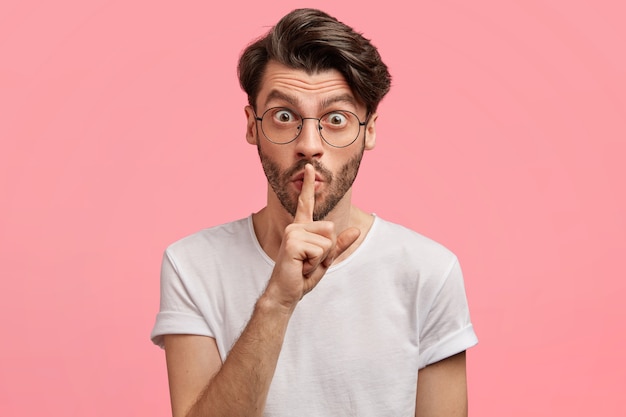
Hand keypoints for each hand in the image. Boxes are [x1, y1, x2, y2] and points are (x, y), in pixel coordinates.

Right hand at [265, 164, 359, 309]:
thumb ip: (339, 245)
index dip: (309, 185)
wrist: (286, 293)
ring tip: (304, 265)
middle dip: (328, 250)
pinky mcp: (292, 242)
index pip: (306, 203)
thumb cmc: (302, 276)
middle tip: (309, 262)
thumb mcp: (326, 260)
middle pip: (331, 229)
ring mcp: (293, 233)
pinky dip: (315, 263)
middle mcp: (296, 227)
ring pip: (327, 241)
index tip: (309, 167)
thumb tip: (356, 230)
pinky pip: (321, 250)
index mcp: (302, 228)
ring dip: (321, 259)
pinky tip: (301, 267)